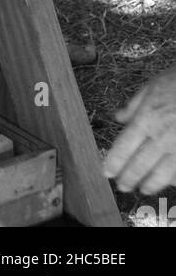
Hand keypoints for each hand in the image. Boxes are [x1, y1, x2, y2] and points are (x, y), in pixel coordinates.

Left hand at [103, 66, 175, 192]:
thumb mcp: (152, 86)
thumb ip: (134, 105)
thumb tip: (118, 117)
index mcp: (147, 119)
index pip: (124, 147)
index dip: (114, 162)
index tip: (106, 172)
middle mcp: (161, 136)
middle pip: (140, 164)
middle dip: (129, 178)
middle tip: (122, 186)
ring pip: (162, 174)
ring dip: (150, 184)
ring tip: (143, 189)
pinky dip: (172, 179)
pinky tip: (168, 182)